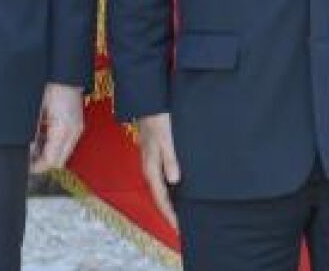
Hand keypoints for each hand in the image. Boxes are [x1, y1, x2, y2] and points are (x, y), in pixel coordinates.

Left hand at [29, 83, 84, 173]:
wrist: (64, 72)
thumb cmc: (50, 85)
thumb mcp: (35, 112)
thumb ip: (32, 134)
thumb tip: (27, 150)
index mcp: (64, 129)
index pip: (51, 161)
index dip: (35, 166)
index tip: (23, 164)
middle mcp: (74, 131)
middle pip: (58, 161)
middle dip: (42, 162)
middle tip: (27, 157)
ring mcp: (77, 128)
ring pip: (62, 153)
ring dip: (47, 153)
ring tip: (32, 143)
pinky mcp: (76, 124)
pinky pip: (64, 142)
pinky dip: (52, 144)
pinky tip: (41, 134)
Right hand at [134, 113, 179, 228]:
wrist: (147, 101)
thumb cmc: (157, 118)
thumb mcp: (166, 139)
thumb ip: (170, 160)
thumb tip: (175, 182)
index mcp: (150, 167)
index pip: (160, 197)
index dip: (169, 213)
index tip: (178, 227)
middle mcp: (149, 167)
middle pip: (159, 195)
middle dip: (169, 210)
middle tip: (180, 224)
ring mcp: (151, 160)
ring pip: (160, 186)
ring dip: (169, 199)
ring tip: (180, 210)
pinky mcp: (155, 153)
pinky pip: (162, 176)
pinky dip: (169, 186)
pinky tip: (178, 186)